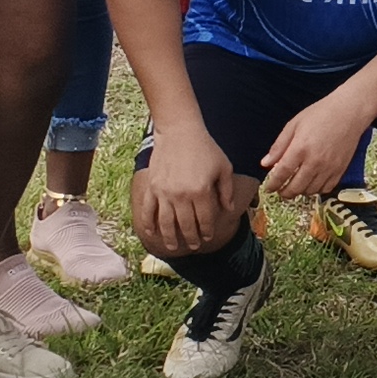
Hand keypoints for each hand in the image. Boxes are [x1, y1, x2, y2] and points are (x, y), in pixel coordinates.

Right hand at [132, 132, 240, 259]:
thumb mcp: (224, 167)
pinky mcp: (152, 187)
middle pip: (186, 225)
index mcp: (201, 191)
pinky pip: (148, 210)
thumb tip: (227, 210)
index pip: (204, 219)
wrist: (179, 131)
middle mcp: (181, 195)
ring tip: (174, 247)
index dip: (206, 231)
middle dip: (191, 238)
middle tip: (193, 245)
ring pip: (166, 223)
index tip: (207, 237)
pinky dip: (148, 223)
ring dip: (170, 237)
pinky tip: (152, 233)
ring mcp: (164, 192)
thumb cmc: (205, 148)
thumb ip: (226, 190)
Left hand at [259, 93, 370, 198]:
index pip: (282, 173)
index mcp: (300, 148)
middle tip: (280, 191)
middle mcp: (314, 162)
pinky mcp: (340, 170)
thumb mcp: (294, 125)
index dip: (273, 184)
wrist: (349, 112)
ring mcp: (329, 168)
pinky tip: (312, 184)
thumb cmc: (320, 114)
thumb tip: (265, 163)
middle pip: (296, 187)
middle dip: (285, 193)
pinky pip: (326, 189)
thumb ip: (279, 146)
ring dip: (300, 192)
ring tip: (296, 186)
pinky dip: (316, 190)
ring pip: (310, 191)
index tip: (268, 188)